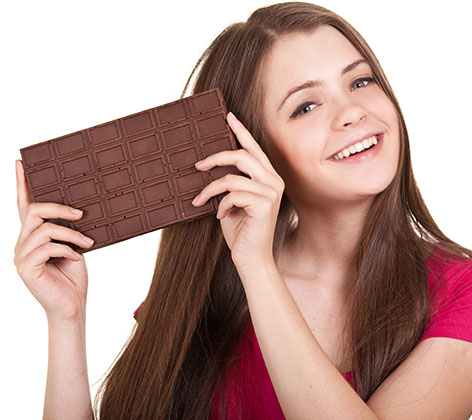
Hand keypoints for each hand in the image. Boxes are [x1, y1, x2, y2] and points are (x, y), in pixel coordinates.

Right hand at [13, 160, 93, 322]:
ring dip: (70, 234)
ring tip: (87, 245)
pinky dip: (66, 249)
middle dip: (59, 208)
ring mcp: (21, 256)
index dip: (22, 184)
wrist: (73, 305)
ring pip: (44, 229)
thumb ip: (68, 229)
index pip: (24, 205)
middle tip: (81, 214)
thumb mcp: (74, 245)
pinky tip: (76, 258)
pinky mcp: (25, 268)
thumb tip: (79, 209)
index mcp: (33, 235)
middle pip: (33, 211)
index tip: (20, 163)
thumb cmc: (74, 276)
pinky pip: (47, 247)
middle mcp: (22, 243)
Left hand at [192, 112, 284, 269]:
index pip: (254, 148)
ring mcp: (271, 192)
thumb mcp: (232, 202)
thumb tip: (208, 165)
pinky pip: (233, 194)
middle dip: (217, 157)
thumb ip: (229, 183)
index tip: (227, 116)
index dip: (240, 131)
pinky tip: (219, 217)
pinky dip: (221, 205)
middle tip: (198, 165)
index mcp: (268, 178)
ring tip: (199, 201)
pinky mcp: (265, 204)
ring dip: (210, 189)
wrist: (250, 258)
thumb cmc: (241, 232)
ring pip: (233, 177)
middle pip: (242, 156)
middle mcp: (274, 181)